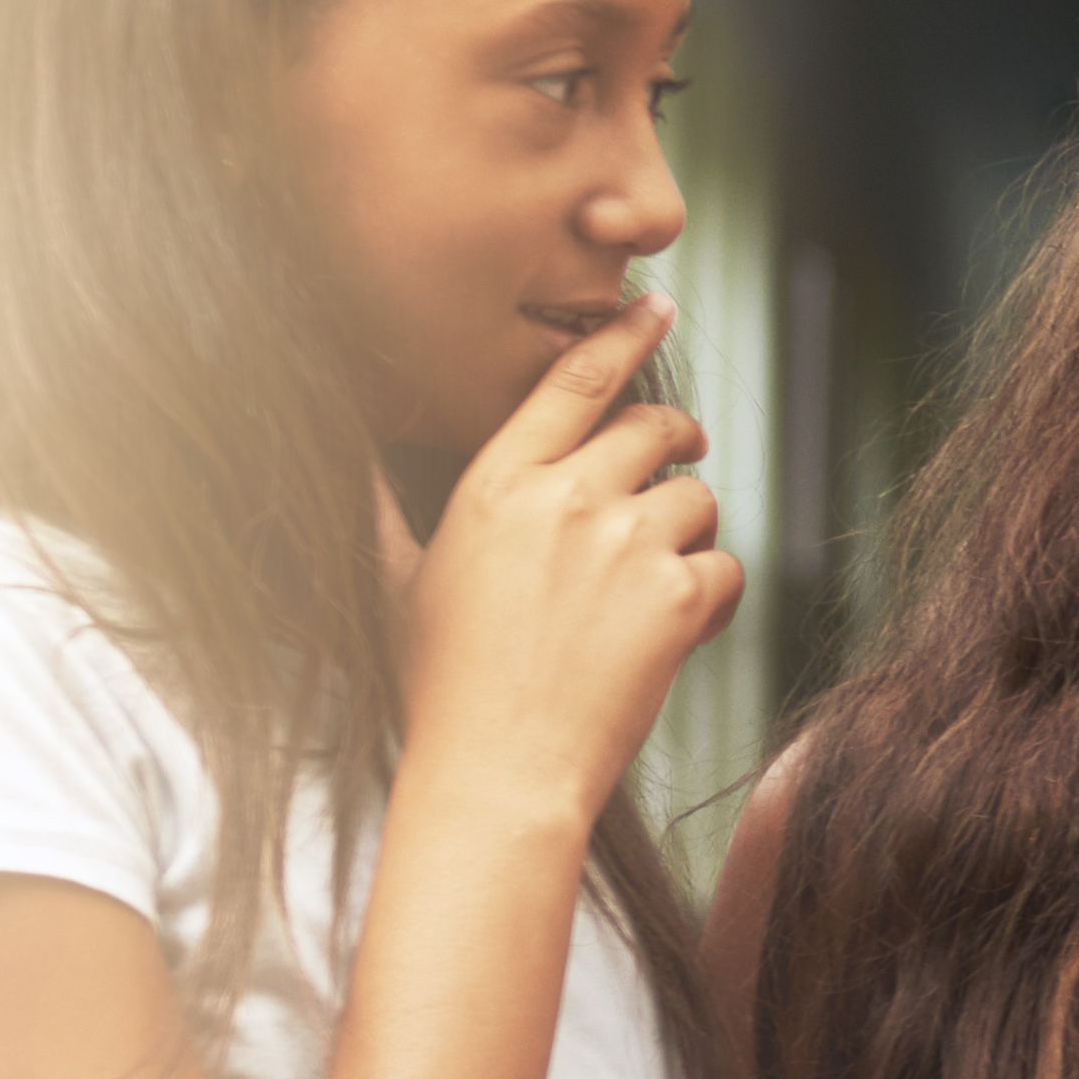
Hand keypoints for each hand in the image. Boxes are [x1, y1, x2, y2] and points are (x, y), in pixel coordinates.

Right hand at [385, 295, 732, 825]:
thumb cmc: (442, 685)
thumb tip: (353, 455)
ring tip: (658, 582)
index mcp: (494, 484)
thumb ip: (386, 508)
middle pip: (652, 428)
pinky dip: (713, 597)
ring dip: (692, 531)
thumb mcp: (398, 580)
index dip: (623, 336)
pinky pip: (725, 567)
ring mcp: (624, 544)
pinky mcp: (675, 597)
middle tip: (680, 464)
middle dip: (675, 440)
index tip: (655, 308)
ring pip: (697, 497)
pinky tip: (676, 632)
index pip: (572, 382)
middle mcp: (563, 498)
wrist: (496, 771)